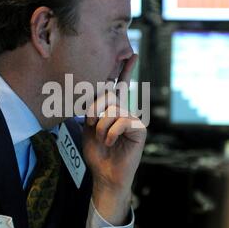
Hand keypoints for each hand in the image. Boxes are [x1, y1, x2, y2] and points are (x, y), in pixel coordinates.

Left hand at [83, 54, 146, 224]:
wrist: (104, 174)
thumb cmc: (97, 152)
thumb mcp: (88, 127)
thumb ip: (92, 109)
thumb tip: (94, 92)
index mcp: (113, 109)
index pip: (119, 85)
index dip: (125, 68)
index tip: (131, 53)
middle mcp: (125, 110)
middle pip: (108, 95)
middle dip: (94, 111)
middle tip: (92, 126)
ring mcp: (133, 119)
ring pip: (112, 109)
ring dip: (101, 126)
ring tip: (102, 138)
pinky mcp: (139, 129)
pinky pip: (122, 120)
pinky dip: (110, 133)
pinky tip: (110, 143)